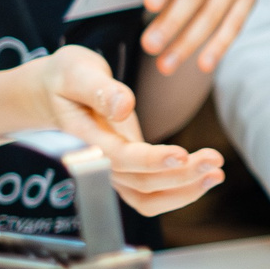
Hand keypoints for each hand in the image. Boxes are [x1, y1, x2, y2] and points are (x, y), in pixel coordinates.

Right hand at [28, 45, 222, 214]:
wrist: (53, 92)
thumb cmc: (65, 78)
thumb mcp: (76, 71)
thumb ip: (98, 89)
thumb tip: (122, 107)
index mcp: (83, 138)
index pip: (119, 157)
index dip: (150, 161)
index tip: (182, 154)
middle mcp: (98, 161)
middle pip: (141, 183)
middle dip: (181, 176)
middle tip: (215, 159)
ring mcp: (113, 170)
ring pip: (147, 197)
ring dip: (184, 190)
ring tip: (216, 173)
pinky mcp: (128, 169)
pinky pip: (152, 192)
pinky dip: (179, 190)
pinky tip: (204, 175)